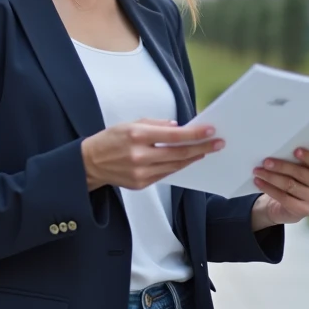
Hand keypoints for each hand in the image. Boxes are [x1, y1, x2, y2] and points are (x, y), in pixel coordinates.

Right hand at [82, 119, 223, 191]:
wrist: (90, 163)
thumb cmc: (110, 140)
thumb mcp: (130, 124)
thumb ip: (155, 124)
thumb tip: (177, 127)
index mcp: (137, 136)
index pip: (173, 135)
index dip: (194, 133)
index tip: (210, 130)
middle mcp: (140, 155)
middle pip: (179, 153)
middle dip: (202, 147)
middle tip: (218, 143)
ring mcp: (141, 172)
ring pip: (175, 165)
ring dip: (193, 157)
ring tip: (206, 150)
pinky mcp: (141, 184)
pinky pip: (166, 174)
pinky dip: (178, 165)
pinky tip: (187, 159)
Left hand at [251, 148, 308, 228]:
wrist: (282, 206)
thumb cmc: (287, 181)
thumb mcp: (290, 171)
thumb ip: (289, 162)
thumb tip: (273, 153)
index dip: (306, 156)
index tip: (295, 150)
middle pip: (300, 173)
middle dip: (281, 166)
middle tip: (265, 162)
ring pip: (290, 185)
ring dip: (271, 177)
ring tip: (257, 172)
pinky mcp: (304, 210)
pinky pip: (284, 198)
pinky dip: (269, 189)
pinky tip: (258, 182)